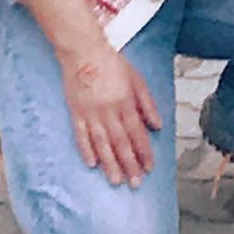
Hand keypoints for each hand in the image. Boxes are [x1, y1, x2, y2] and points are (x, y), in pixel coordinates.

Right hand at [59, 41, 161, 185]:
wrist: (83, 51)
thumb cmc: (112, 62)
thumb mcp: (137, 79)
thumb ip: (147, 103)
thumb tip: (157, 126)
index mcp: (125, 102)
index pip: (137, 133)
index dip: (144, 152)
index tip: (149, 168)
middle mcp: (109, 110)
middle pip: (121, 142)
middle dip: (129, 164)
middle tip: (135, 183)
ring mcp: (91, 113)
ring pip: (102, 144)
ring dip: (110, 164)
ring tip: (116, 181)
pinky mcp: (76, 113)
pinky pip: (81, 135)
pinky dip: (86, 150)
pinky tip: (92, 164)